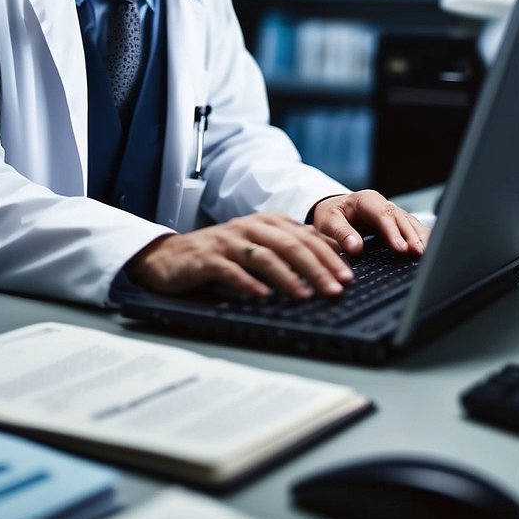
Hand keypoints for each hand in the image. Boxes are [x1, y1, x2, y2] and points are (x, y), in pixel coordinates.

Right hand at [125, 213, 356, 300]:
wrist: (170, 256)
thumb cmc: (220, 254)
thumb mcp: (257, 245)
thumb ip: (288, 248)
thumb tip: (331, 261)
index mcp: (266, 222)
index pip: (305, 236)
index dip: (329, 255)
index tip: (348, 277)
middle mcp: (249, 227)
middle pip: (290, 244)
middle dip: (317, 267)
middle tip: (335, 289)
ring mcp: (228, 241)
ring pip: (265, 256)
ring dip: (288, 277)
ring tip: (305, 296)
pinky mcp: (208, 258)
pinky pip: (231, 269)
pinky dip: (249, 283)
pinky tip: (262, 296)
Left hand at [311, 190, 429, 257]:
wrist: (334, 211)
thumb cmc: (331, 216)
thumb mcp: (328, 222)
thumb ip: (341, 233)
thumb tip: (355, 247)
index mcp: (366, 200)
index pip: (382, 214)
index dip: (392, 231)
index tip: (400, 248)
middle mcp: (383, 204)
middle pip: (401, 219)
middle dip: (411, 237)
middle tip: (418, 254)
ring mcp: (393, 212)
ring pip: (411, 223)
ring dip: (420, 238)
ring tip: (428, 254)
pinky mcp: (399, 223)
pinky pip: (414, 229)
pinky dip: (422, 239)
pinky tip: (429, 250)